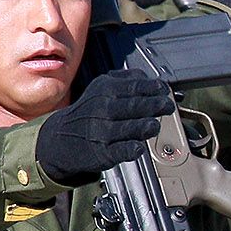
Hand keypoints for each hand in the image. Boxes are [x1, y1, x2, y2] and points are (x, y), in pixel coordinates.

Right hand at [33, 71, 172, 186]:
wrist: (62, 137)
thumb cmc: (90, 111)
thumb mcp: (103, 87)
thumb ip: (127, 80)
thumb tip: (150, 78)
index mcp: (105, 90)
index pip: (135, 86)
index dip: (153, 88)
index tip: (164, 90)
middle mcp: (102, 109)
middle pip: (134, 106)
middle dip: (154, 105)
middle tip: (167, 106)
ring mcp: (101, 131)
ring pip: (128, 128)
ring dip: (144, 126)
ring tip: (154, 125)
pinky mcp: (102, 152)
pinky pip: (120, 150)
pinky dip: (130, 149)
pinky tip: (138, 147)